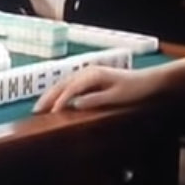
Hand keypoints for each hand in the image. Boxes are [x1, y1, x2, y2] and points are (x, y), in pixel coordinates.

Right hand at [32, 65, 163, 113]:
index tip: (50, 113)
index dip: (59, 101)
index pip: (70, 88)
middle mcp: (87, 71)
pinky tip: (55, 99)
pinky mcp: (90, 77)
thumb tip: (74, 104)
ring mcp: (88, 73)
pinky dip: (59, 92)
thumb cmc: (133, 89)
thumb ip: (94, 100)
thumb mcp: (116, 97)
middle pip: (62, 84)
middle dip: (48, 96)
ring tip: (40, 106)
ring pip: (64, 83)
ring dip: (51, 94)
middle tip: (36, 110)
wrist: (147, 80)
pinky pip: (69, 84)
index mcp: (92, 75)